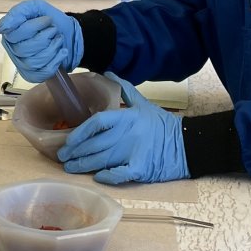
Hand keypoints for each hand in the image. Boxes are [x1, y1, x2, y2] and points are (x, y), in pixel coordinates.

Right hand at [0, 0, 82, 82]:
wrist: (69, 33)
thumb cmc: (50, 21)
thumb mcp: (35, 7)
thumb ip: (17, 13)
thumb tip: (0, 29)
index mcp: (9, 34)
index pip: (15, 34)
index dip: (35, 26)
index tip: (47, 19)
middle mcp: (13, 50)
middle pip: (25, 49)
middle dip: (45, 37)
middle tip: (53, 30)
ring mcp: (23, 65)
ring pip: (35, 61)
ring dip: (52, 48)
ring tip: (58, 40)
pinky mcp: (34, 75)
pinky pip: (43, 72)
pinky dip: (56, 60)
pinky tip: (60, 52)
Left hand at [58, 73, 186, 184]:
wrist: (187, 144)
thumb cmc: (162, 124)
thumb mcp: (144, 104)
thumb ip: (125, 90)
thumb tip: (108, 73)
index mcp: (127, 117)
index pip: (97, 122)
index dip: (80, 132)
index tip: (68, 140)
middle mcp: (127, 134)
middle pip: (95, 144)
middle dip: (76, 152)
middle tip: (63, 157)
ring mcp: (134, 152)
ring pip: (102, 160)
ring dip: (84, 165)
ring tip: (70, 168)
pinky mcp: (141, 168)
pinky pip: (119, 174)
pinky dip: (107, 176)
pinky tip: (97, 177)